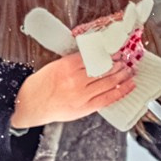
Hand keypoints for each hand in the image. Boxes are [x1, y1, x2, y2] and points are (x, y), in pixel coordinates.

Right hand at [13, 45, 136, 128]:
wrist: (30, 107)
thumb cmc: (39, 87)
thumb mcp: (53, 67)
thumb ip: (72, 63)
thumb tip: (91, 59)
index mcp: (66, 66)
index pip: (93, 57)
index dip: (107, 54)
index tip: (115, 51)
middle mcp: (75, 80)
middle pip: (103, 69)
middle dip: (118, 63)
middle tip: (126, 59)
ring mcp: (81, 95)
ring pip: (108, 82)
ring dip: (122, 75)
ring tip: (130, 70)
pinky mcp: (85, 108)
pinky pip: (107, 99)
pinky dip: (120, 92)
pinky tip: (129, 86)